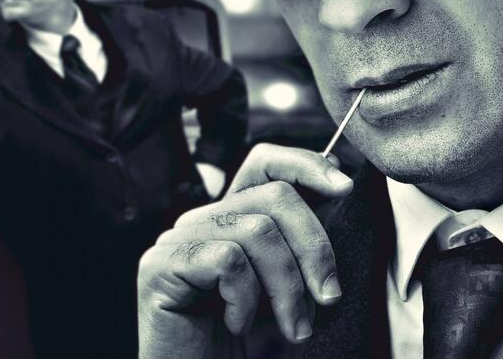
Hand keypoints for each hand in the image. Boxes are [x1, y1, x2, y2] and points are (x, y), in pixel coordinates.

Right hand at [138, 143, 353, 358]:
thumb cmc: (242, 340)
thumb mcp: (282, 284)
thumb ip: (298, 241)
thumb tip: (337, 183)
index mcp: (228, 218)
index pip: (263, 163)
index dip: (305, 164)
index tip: (343, 189)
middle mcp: (200, 220)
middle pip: (274, 198)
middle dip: (314, 248)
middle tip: (330, 298)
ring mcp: (175, 240)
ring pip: (256, 231)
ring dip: (288, 288)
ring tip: (294, 328)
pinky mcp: (159, 266)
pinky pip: (227, 261)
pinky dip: (246, 300)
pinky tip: (237, 324)